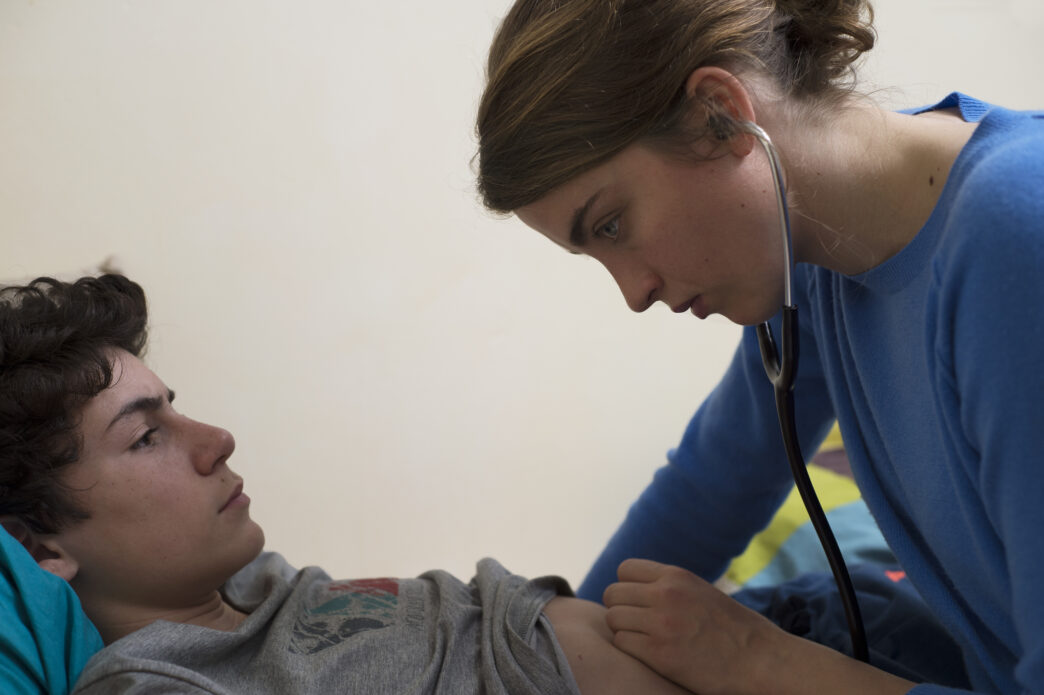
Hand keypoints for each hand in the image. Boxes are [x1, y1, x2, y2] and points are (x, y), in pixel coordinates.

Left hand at [602, 558, 786, 694]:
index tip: (637, 602)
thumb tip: (636, 588)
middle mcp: (665, 594)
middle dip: (621, 609)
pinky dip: (630, 649)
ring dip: (623, 630)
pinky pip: (621, 643)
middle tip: (637, 624)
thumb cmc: (734, 629)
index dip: (627, 587)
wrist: (760, 660)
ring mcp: (660, 624)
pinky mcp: (659, 654)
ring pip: (613, 619)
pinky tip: (649, 653)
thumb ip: (670, 586)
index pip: (625, 569)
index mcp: (676, 576)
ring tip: (643, 639)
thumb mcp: (700, 592)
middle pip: (612, 594)